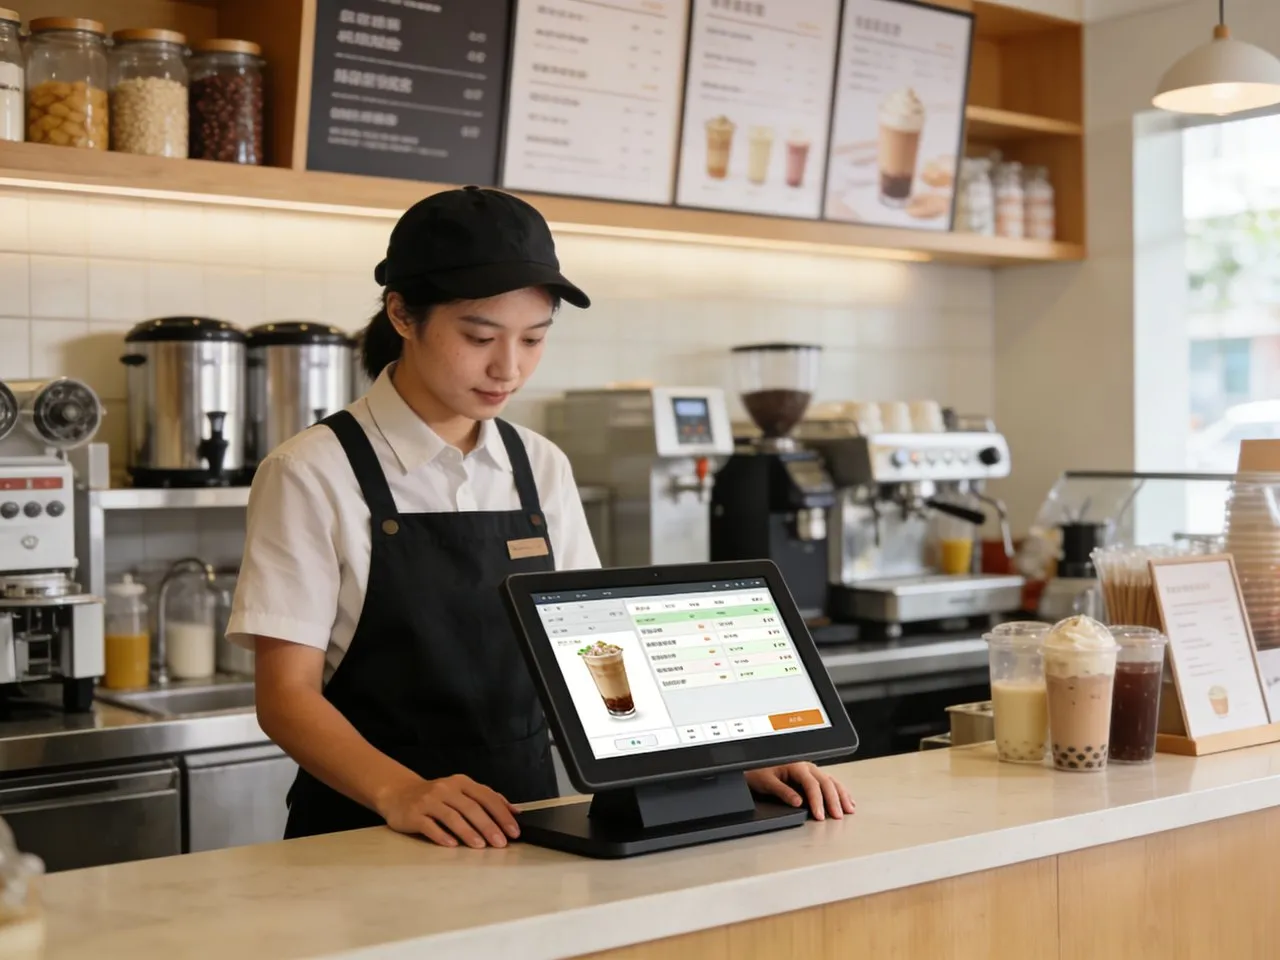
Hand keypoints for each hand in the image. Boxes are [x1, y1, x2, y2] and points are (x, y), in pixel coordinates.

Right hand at [376, 774, 520, 848]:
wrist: (398, 793)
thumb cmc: (436, 796)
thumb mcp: (461, 791)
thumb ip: (486, 799)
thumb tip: (514, 811)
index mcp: (461, 782)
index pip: (486, 796)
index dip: (501, 813)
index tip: (513, 831)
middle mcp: (446, 789)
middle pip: (471, 807)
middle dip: (489, 826)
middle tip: (501, 843)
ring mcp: (429, 801)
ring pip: (452, 816)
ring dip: (468, 832)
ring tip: (480, 846)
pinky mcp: (414, 814)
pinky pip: (430, 825)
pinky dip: (442, 835)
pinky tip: (452, 845)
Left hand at [745, 763, 855, 821]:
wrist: (752, 763)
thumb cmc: (758, 771)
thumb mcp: (767, 782)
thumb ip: (783, 792)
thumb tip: (798, 802)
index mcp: (796, 766)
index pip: (812, 784)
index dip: (817, 800)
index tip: (820, 815)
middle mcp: (805, 766)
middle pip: (825, 782)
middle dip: (834, 800)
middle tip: (837, 816)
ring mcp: (810, 770)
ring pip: (831, 780)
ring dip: (841, 795)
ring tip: (848, 809)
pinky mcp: (811, 775)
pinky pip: (830, 781)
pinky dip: (840, 790)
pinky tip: (847, 799)